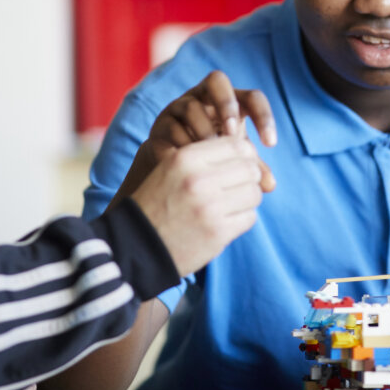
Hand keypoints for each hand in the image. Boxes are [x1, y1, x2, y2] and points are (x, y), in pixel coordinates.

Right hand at [118, 71, 276, 200]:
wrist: (174, 167)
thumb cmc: (213, 159)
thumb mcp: (235, 160)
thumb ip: (253, 167)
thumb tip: (270, 185)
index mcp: (230, 102)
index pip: (252, 97)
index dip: (264, 116)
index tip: (270, 144)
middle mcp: (204, 97)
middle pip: (217, 80)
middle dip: (226, 105)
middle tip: (233, 133)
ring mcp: (180, 106)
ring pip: (191, 105)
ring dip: (203, 129)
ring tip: (211, 153)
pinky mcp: (162, 122)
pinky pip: (172, 125)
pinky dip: (184, 143)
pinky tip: (192, 163)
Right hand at [131, 136, 264, 276]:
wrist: (135, 245)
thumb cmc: (156, 203)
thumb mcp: (171, 168)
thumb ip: (205, 157)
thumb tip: (250, 152)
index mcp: (185, 158)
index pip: (237, 144)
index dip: (245, 154)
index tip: (240, 165)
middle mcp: (198, 179)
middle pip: (250, 168)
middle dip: (249, 177)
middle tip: (237, 187)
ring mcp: (210, 207)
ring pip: (254, 192)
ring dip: (247, 199)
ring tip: (231, 204)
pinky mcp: (218, 233)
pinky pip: (250, 217)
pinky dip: (242, 218)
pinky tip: (225, 221)